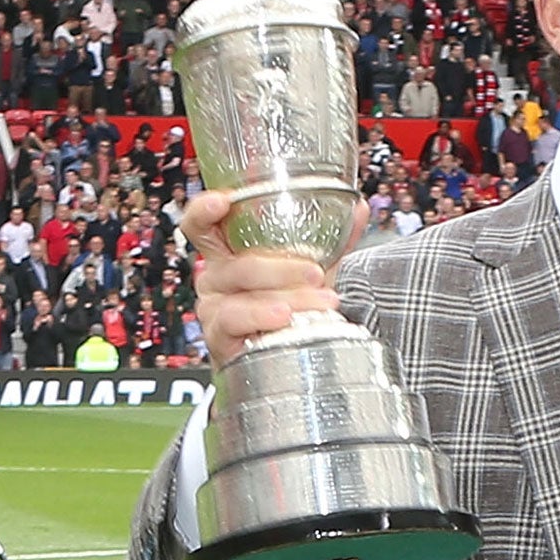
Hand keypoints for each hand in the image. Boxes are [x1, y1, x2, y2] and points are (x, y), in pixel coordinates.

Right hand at [181, 190, 368, 367]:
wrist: (282, 356)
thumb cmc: (287, 305)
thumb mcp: (309, 269)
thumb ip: (331, 241)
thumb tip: (358, 209)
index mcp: (229, 253)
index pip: (201, 225)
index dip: (205, 211)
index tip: (222, 202)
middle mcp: (216, 277)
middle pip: (238, 265)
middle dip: (281, 268)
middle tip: (315, 273)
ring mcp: (214, 308)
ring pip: (244, 296)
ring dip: (288, 298)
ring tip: (320, 301)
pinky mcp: (218, 338)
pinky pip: (237, 323)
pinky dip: (262, 318)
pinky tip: (285, 319)